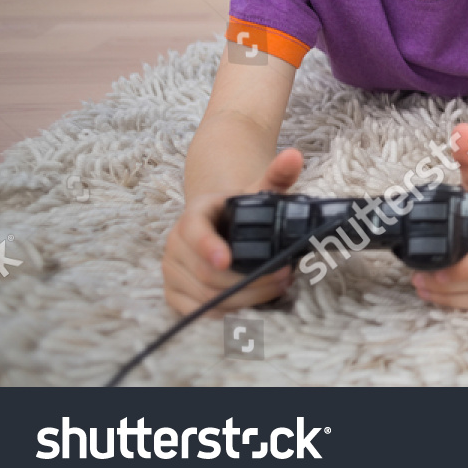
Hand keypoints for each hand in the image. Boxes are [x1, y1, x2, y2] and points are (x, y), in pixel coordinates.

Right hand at [162, 148, 302, 315]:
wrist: (218, 221)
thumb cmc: (240, 208)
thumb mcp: (258, 189)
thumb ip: (277, 174)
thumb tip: (294, 156)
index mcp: (194, 215)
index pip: (196, 232)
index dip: (208, 247)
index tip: (226, 259)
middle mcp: (175, 244)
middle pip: (207, 273)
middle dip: (248, 279)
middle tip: (283, 275)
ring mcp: (172, 271)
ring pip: (206, 296)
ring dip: (245, 297)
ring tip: (277, 287)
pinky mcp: (175, 293)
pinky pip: (197, 312)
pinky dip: (226, 312)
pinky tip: (253, 303)